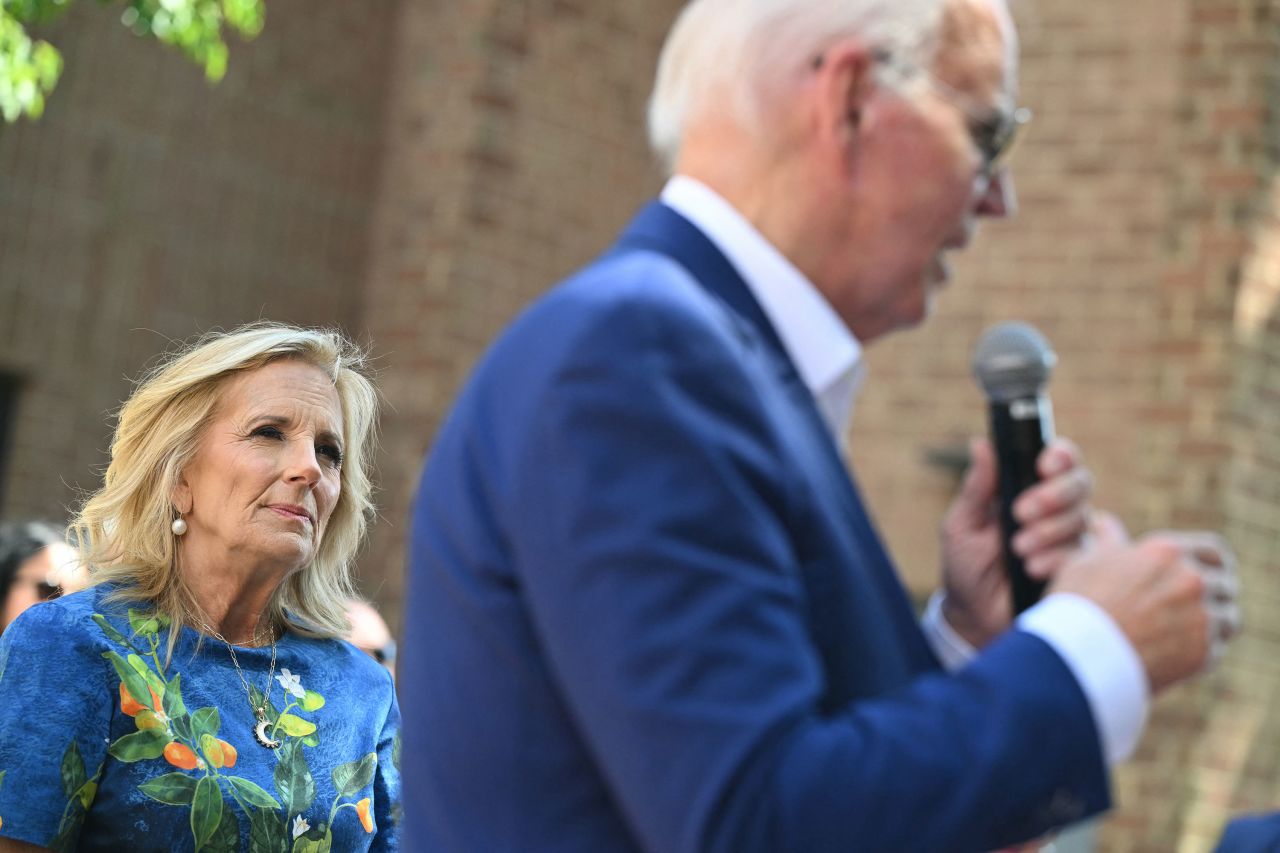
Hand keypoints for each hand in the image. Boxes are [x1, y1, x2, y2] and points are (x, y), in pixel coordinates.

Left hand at [940, 437, 1093, 647]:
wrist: (973, 616)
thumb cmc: (965, 565)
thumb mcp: (962, 524)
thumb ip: (977, 488)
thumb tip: (981, 445)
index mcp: (1027, 489)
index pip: (1057, 460)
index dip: (1059, 455)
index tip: (1044, 464)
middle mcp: (1056, 510)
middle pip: (1080, 483)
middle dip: (1053, 494)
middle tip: (1021, 512)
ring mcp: (1070, 540)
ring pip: (1081, 519)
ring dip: (1048, 531)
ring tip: (1017, 549)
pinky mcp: (1079, 570)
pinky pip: (1083, 556)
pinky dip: (1055, 558)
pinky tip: (1031, 568)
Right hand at [1050, 522, 1240, 692]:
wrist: (1076, 656)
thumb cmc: (1075, 604)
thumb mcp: (1085, 562)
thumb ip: (1106, 541)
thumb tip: (1102, 523)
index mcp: (1166, 552)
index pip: (1214, 551)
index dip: (1212, 564)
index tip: (1206, 574)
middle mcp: (1191, 580)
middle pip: (1225, 586)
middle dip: (1211, 596)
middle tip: (1190, 610)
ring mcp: (1201, 617)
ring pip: (1227, 619)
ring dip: (1212, 625)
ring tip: (1183, 635)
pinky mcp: (1203, 653)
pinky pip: (1216, 650)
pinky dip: (1200, 652)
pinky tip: (1173, 654)